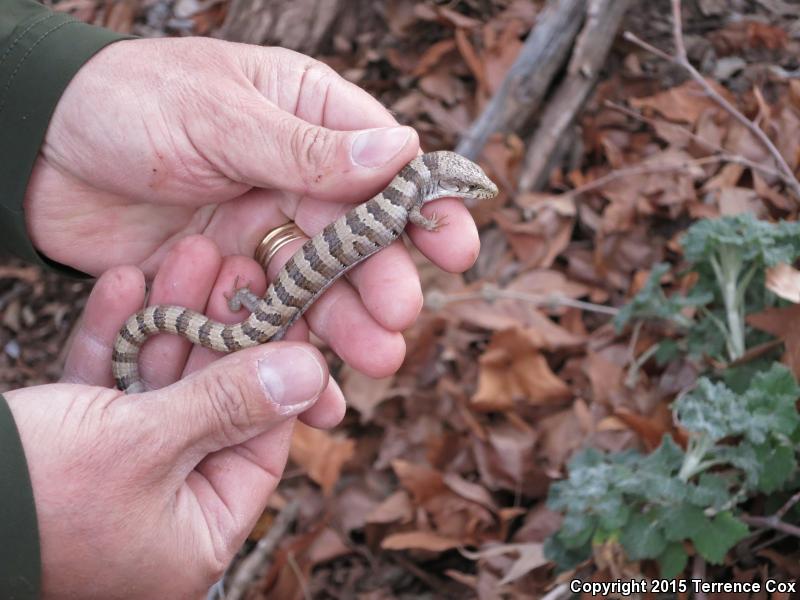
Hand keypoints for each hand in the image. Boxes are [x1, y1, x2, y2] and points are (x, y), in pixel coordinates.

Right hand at [6, 237, 340, 597]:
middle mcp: (161, 508)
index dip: (276, 369)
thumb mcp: (144, 443)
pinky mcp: (72, 444)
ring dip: (168, 319)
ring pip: (157, 384)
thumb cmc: (35, 491)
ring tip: (189, 254)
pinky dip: (113, 336)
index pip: (261, 440)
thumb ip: (230, 404)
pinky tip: (124, 281)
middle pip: (210, 403)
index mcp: (194, 532)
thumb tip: (312, 373)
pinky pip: (105, 385)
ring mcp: (115, 475)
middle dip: (217, 329)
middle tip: (235, 266)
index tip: (289, 309)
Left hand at [25, 37, 480, 378]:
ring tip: (373, 362)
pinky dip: (289, 351)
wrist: (38, 152)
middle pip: (357, 236)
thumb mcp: (219, 117)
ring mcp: (263, 229)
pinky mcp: (229, 277)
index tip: (455, 247)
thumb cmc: (125, 103)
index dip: (422, 207)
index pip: (384, 164)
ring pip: (320, 284)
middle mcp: (295, 177)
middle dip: (382, 278)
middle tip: (399, 319)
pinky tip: (314, 389)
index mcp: (307, 116)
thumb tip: (403, 152)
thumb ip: (307, 148)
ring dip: (345, 324)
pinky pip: (271, 318)